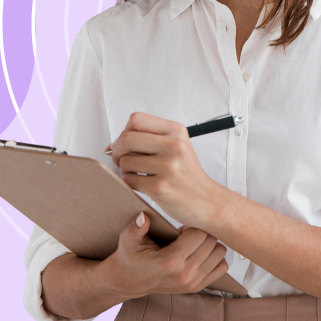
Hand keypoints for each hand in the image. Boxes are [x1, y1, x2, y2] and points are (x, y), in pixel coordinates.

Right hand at [100, 212, 229, 297]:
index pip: (199, 235)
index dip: (193, 225)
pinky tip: (199, 253)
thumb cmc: (130, 257)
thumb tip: (143, 217)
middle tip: (188, 233)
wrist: (129, 281)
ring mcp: (192, 283)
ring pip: (220, 254)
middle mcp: (184, 275)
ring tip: (193, 243)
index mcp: (169, 262)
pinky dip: (214, 257)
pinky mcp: (197, 287)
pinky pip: (221, 267)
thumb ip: (136, 227)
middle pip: (212, 243)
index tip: (182, 226)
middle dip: (203, 233)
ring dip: (210, 244)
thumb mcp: (128, 240)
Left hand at [109, 111, 222, 227]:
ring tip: (139, 175)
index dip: (124, 131)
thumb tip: (113, 144)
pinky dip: (130, 183)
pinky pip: (129, 180)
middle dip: (117, 151)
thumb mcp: (177, 146)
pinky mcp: (160, 188)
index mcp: (176, 131)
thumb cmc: (186, 174)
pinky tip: (143, 185)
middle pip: (127, 139)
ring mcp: (168, 167)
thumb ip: (150, 138)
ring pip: (125, 161)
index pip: (136, 119)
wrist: (207, 200)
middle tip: (121, 160)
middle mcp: (174, 146)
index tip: (125, 144)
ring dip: (125, 170)